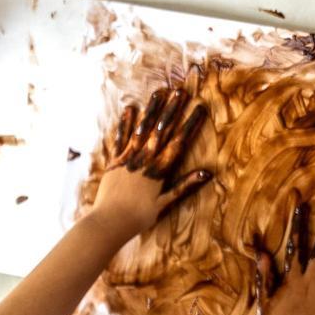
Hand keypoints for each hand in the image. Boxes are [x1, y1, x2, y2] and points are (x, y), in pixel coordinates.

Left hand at [89, 88, 210, 242]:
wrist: (107, 223)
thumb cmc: (138, 216)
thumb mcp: (165, 203)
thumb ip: (185, 186)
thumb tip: (207, 173)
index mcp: (159, 169)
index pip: (178, 142)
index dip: (190, 124)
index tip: (200, 108)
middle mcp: (145, 159)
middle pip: (161, 130)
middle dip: (172, 110)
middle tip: (180, 91)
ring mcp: (128, 158)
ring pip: (142, 129)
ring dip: (151, 110)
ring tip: (159, 93)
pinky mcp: (114, 161)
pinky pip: (121, 138)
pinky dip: (126, 124)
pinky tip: (130, 109)